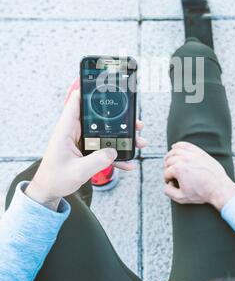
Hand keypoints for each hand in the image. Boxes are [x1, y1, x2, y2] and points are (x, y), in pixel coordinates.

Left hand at [26, 89, 147, 210]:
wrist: (49, 192)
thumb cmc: (55, 179)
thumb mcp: (78, 171)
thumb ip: (97, 161)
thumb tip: (113, 151)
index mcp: (66, 129)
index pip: (76, 102)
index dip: (89, 92)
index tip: (106, 88)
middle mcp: (74, 131)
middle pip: (99, 118)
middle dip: (119, 120)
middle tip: (135, 123)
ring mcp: (82, 141)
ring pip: (105, 133)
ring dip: (122, 138)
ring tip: (139, 142)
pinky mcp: (87, 150)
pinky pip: (104, 148)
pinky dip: (116, 154)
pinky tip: (128, 162)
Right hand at [163, 142, 234, 210]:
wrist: (219, 188)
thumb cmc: (202, 193)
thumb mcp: (182, 198)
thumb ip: (169, 192)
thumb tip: (166, 185)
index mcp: (178, 169)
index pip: (167, 172)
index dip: (166, 179)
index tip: (170, 183)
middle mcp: (184, 159)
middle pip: (169, 160)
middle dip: (167, 168)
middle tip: (169, 174)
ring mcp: (192, 154)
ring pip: (175, 151)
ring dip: (169, 156)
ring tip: (169, 161)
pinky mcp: (199, 152)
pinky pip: (186, 145)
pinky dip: (178, 145)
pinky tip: (174, 147)